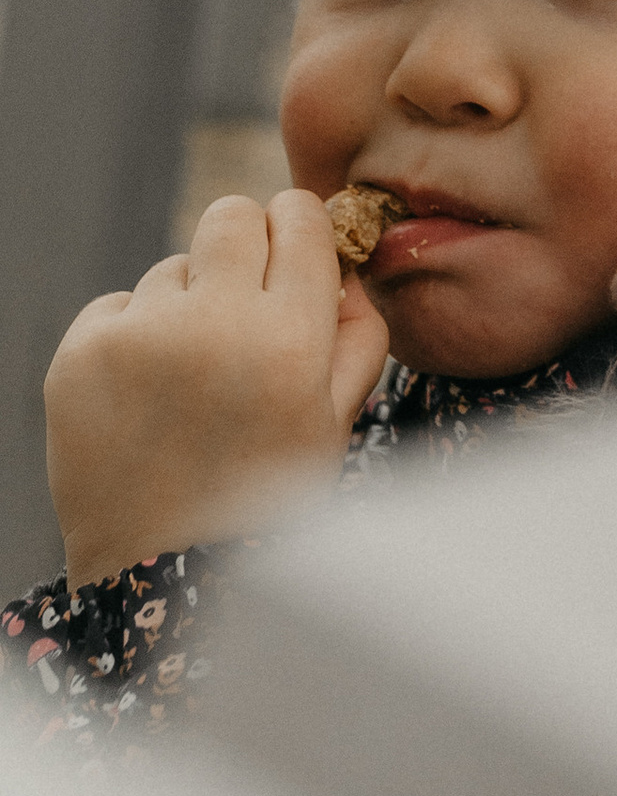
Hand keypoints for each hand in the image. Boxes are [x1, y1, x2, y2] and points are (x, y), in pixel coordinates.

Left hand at [45, 191, 389, 585]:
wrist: (159, 580)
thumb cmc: (263, 502)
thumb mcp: (336, 422)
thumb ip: (358, 333)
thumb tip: (345, 267)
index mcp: (290, 339)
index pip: (297, 214)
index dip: (296, 233)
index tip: (290, 258)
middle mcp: (214, 325)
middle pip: (229, 215)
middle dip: (240, 248)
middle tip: (238, 304)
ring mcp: (139, 337)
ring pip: (171, 269)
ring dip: (184, 306)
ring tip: (186, 384)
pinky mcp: (79, 355)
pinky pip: (116, 305)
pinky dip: (131, 339)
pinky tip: (143, 398)